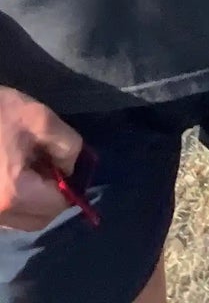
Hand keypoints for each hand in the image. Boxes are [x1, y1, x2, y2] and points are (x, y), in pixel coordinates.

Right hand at [0, 88, 80, 232]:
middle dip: (52, 198)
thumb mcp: (42, 119)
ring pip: (20, 221)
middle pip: (38, 221)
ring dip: (34, 202)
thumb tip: (70, 169)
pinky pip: (4, 216)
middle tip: (52, 168)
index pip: (56, 205)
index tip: (68, 166)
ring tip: (32, 169)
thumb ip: (68, 146)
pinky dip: (16, 202)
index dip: (70, 187)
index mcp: (13, 193)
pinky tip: (15, 174)